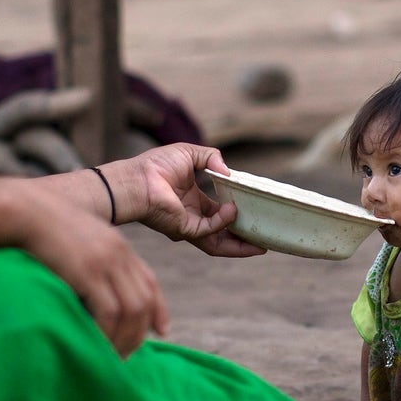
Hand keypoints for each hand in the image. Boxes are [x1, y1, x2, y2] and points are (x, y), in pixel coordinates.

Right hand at [5, 182, 166, 356]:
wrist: (23, 211)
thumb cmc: (38, 227)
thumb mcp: (74, 240)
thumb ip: (87, 260)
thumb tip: (86, 289)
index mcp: (117, 246)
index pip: (149, 281)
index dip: (159, 308)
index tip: (161, 330)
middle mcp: (119, 253)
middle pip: (144, 301)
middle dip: (138, 333)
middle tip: (125, 356)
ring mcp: (106, 262)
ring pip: (131, 311)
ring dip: (123, 339)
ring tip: (109, 358)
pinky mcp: (88, 272)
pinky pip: (108, 312)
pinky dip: (106, 333)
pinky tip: (95, 346)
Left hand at [127, 143, 266, 257]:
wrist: (136, 178)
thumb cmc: (156, 165)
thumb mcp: (190, 154)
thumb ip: (212, 158)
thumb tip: (229, 173)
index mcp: (193, 201)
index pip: (219, 213)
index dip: (237, 214)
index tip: (255, 213)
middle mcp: (192, 217)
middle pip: (223, 234)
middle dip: (243, 239)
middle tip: (264, 240)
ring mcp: (189, 226)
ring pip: (219, 242)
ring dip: (240, 245)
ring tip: (261, 246)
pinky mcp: (185, 230)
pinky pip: (210, 230)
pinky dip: (223, 222)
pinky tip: (233, 210)